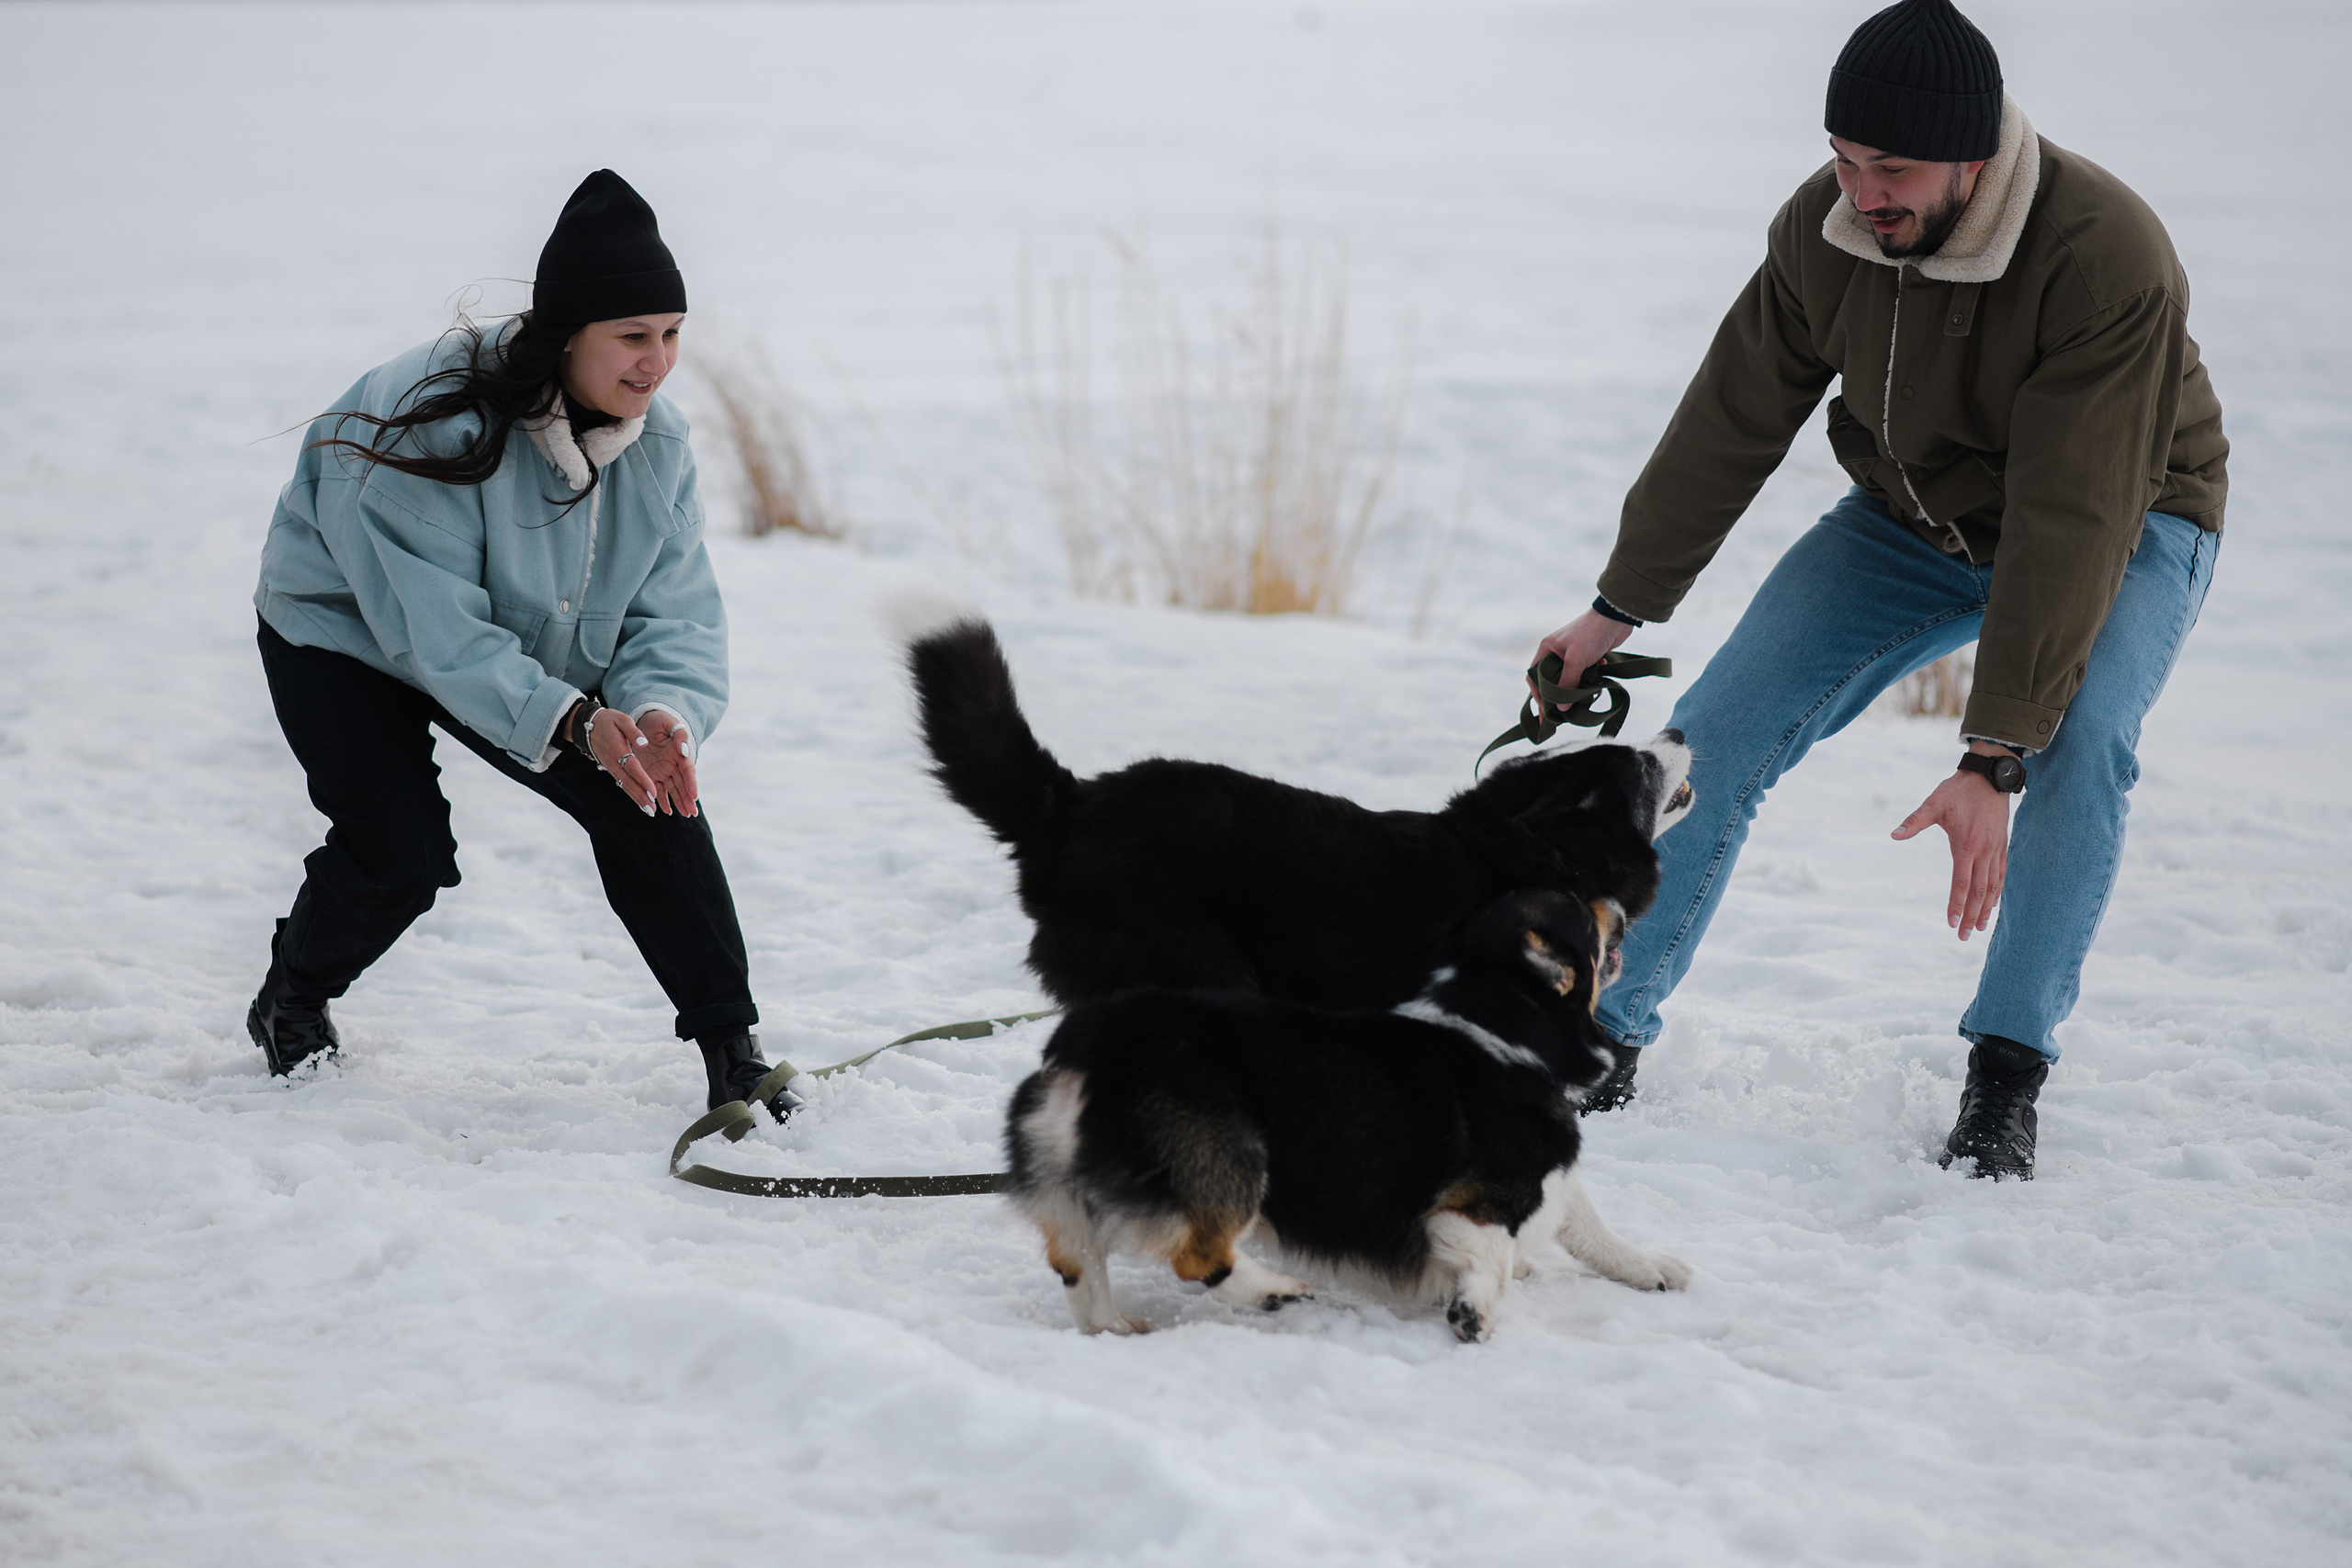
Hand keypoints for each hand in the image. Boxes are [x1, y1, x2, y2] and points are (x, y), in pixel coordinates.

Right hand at [583, 707, 661, 814]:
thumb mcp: (621, 719)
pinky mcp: (612, 770)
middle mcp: (614, 762)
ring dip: (637, 798)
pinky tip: (641, 802)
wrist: (589, 726)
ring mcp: (612, 767)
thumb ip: (633, 731)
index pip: (632, 767)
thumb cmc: (609, 721)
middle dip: (641, 796)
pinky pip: (623, 783)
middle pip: (629, 782)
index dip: (643, 780)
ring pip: (625, 785)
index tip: (654, 792)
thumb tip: (644, 743)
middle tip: (653, 809)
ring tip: (649, 810)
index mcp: (617, 749)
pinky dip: (632, 793)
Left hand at [634, 708, 699, 817]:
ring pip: (673, 790)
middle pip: (683, 785)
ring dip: (679, 802)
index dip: (691, 784)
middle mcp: (674, 765)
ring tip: (685, 814)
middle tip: (692, 812)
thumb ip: (679, 735)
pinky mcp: (652, 773)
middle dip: (688, 799)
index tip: (694, 796)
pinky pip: (658, 789)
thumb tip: (685, 751)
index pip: (688, 771)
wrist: (644, 720)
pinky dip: (662, 800)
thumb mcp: (670, 723)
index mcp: (680, 753)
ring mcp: (664, 770)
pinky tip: (666, 811)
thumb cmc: (659, 720)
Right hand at [1531, 610, 1634, 709]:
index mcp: (1547, 650)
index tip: (1546, 712)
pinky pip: (1584, 677)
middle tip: (1564, 715)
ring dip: (1578, 690)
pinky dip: (1591, 682)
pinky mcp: (1587, 658)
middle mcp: (1556, 653)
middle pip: (1552, 682)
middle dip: (1560, 696)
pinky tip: (1599, 684)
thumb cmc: (1591, 633)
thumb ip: (1567, 683)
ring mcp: (1572, 656)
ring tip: (1586, 699)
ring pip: (1570, 681)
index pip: (1535, 677)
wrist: (1616, 618)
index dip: (1538, 696)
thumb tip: (1561, 707)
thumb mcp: (1576, 659)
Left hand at [1890, 746, 2014, 939]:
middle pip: (1979, 891)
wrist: (1989, 777)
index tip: (1952, 923)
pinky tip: (1993, 905)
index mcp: (1966, 845)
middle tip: (1965, 936)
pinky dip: (1997, 893)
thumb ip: (1914, 821)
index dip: (1957, 904)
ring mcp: (1995, 850)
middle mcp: (1983, 852)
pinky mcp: (2002, 846)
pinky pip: (2001, 875)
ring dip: (1987, 909)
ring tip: (1981, 928)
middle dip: (1972, 915)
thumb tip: (1894, 835)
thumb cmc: (1957, 791)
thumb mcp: (1933, 803)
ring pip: (1993, 886)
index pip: (1961, 883)